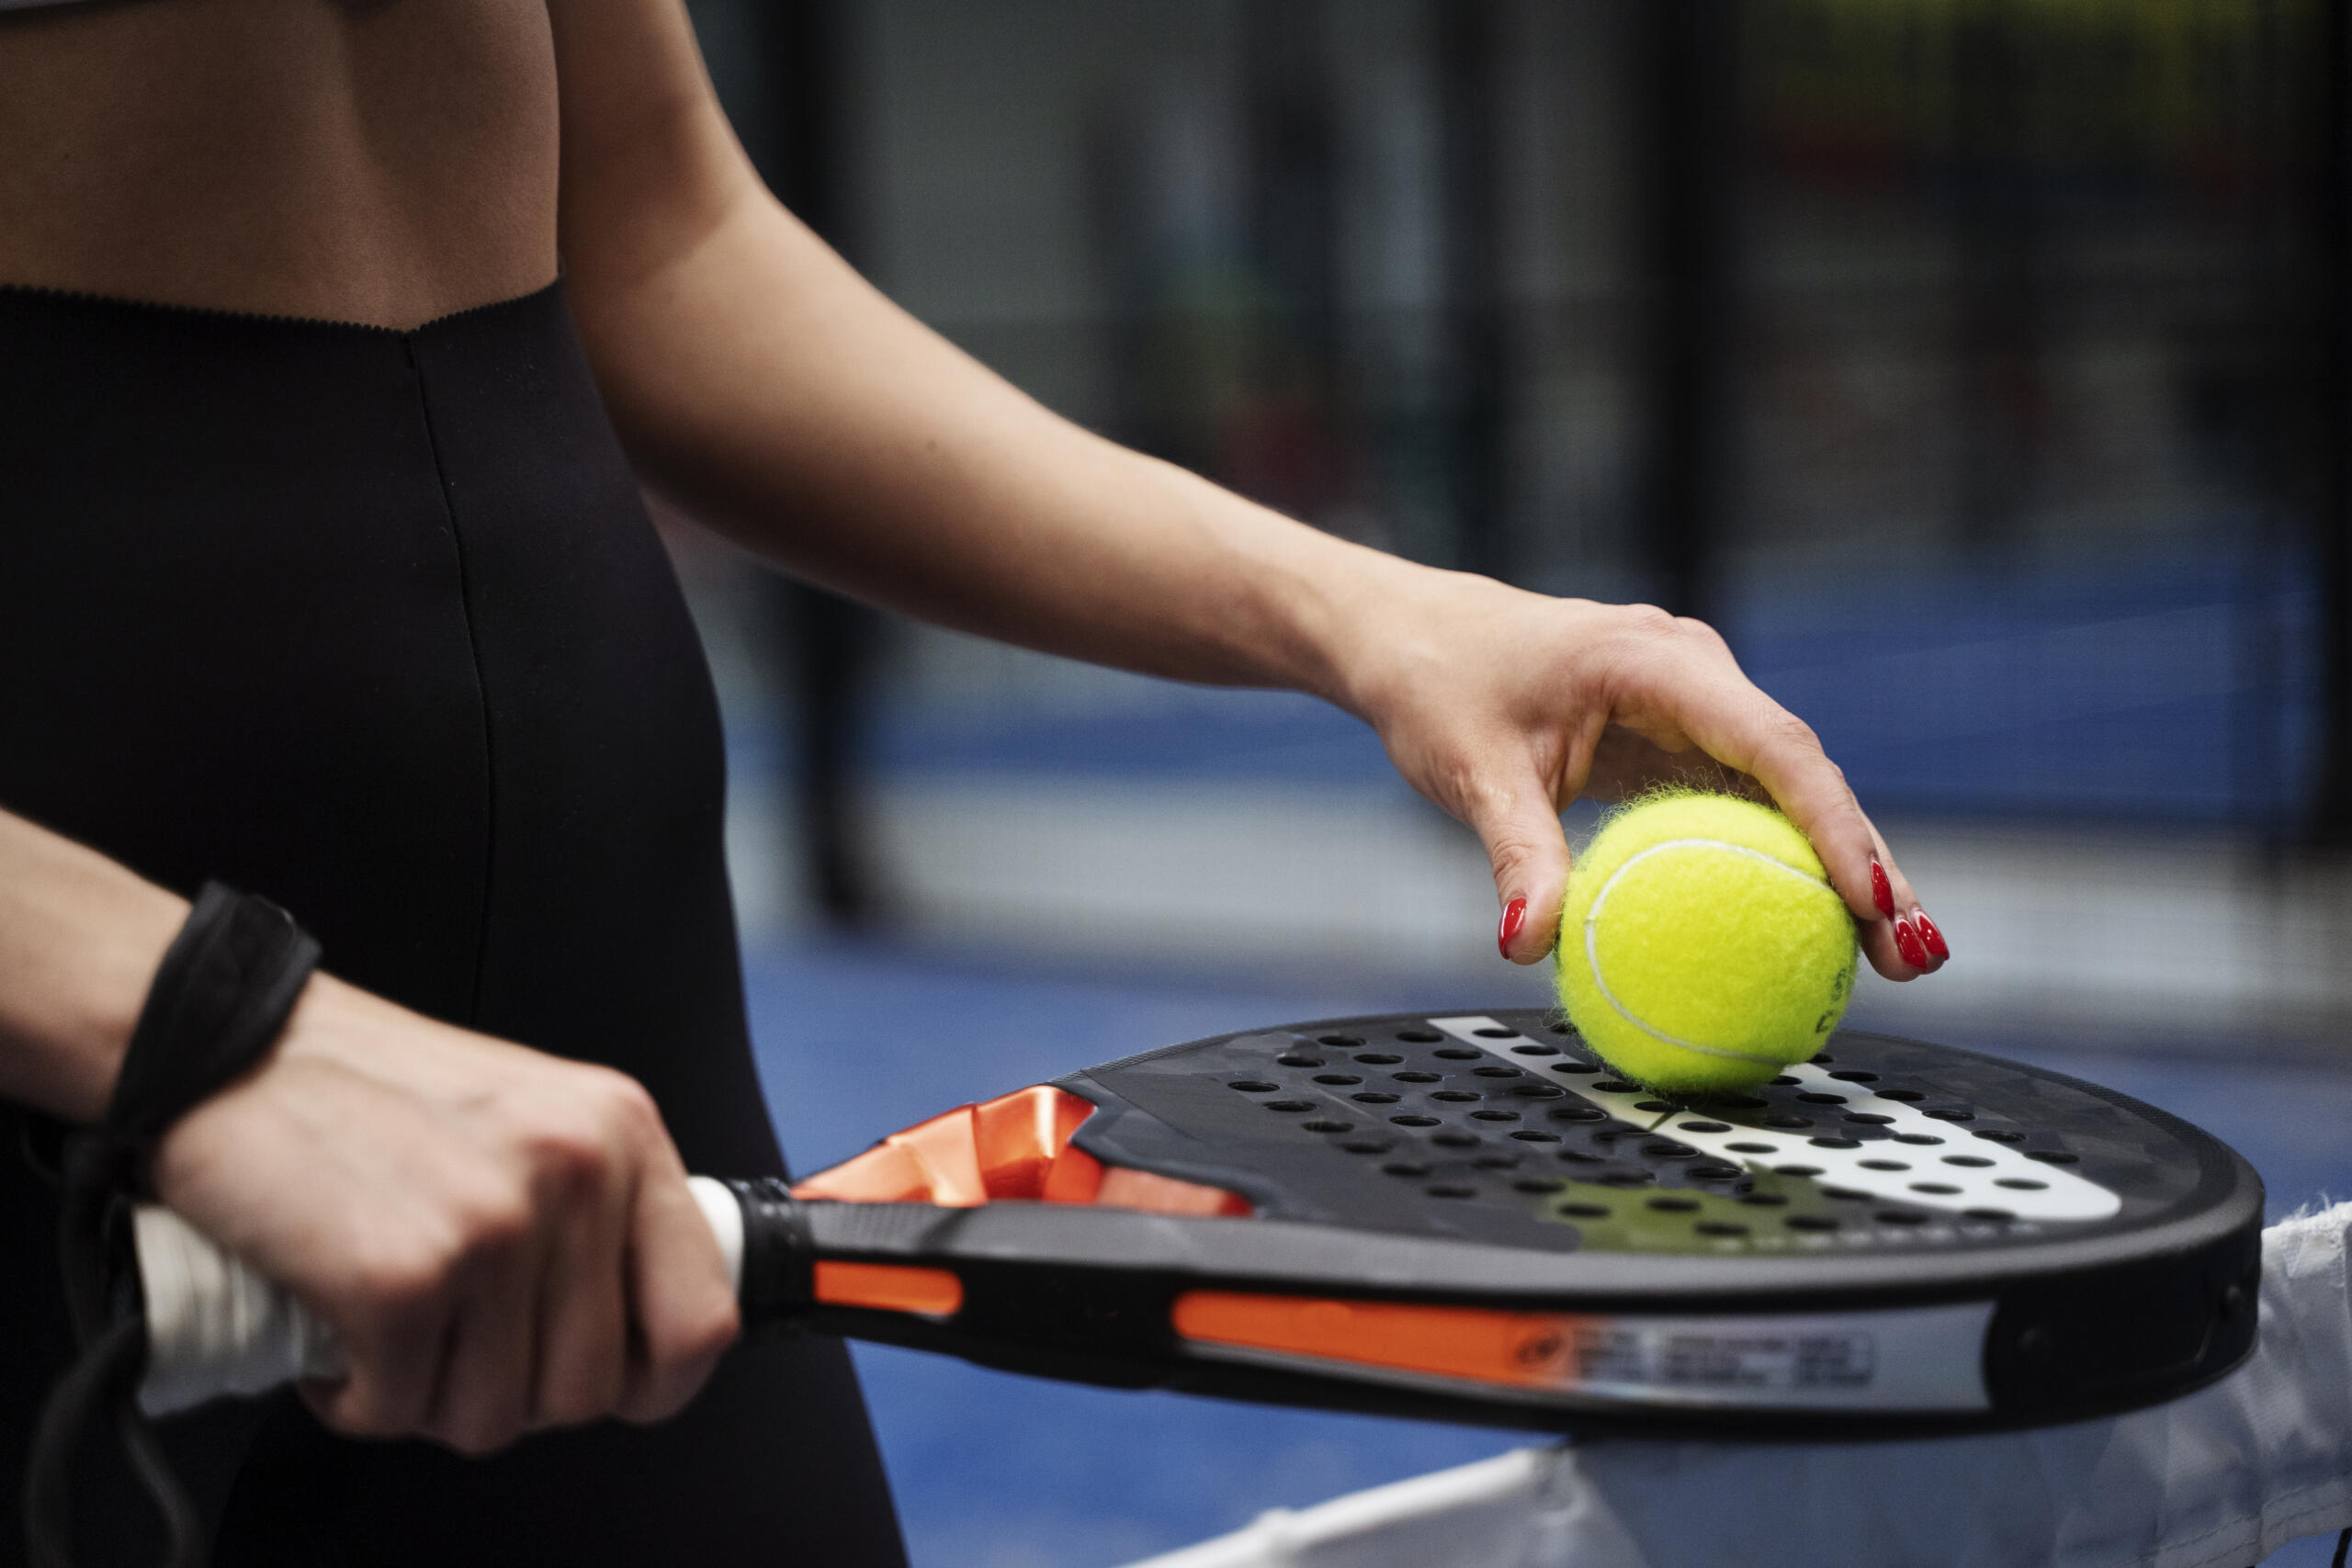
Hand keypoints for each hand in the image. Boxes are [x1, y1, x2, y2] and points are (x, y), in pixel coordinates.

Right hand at [150, 974, 737, 1453]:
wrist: (232, 1046)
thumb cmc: (368, 1089)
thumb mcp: (531, 1116)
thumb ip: (591, 1206)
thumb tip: (627, 1331)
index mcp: (621, 1133)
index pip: (703, 1316)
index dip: (654, 1383)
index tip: (609, 1389)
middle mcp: (577, 1174)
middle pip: (587, 1390)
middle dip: (509, 1394)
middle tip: (448, 1346)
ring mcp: (495, 1226)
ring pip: (493, 1416)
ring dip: (427, 1399)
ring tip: (388, 1333)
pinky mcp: (402, 1277)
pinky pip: (399, 1411)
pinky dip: (357, 1399)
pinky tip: (339, 1339)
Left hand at [1335, 572, 1944, 981]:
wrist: (1415, 636)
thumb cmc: (1441, 686)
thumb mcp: (1472, 772)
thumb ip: (1515, 854)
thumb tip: (1527, 947)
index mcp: (1659, 661)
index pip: (1773, 746)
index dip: (1833, 825)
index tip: (1870, 899)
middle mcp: (1696, 673)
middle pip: (1805, 773)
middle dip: (1869, 862)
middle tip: (1914, 956)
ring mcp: (1696, 703)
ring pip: (1789, 790)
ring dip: (1842, 869)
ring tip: (1897, 962)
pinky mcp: (1681, 734)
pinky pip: (1746, 803)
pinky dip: (1783, 861)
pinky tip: (1812, 932)